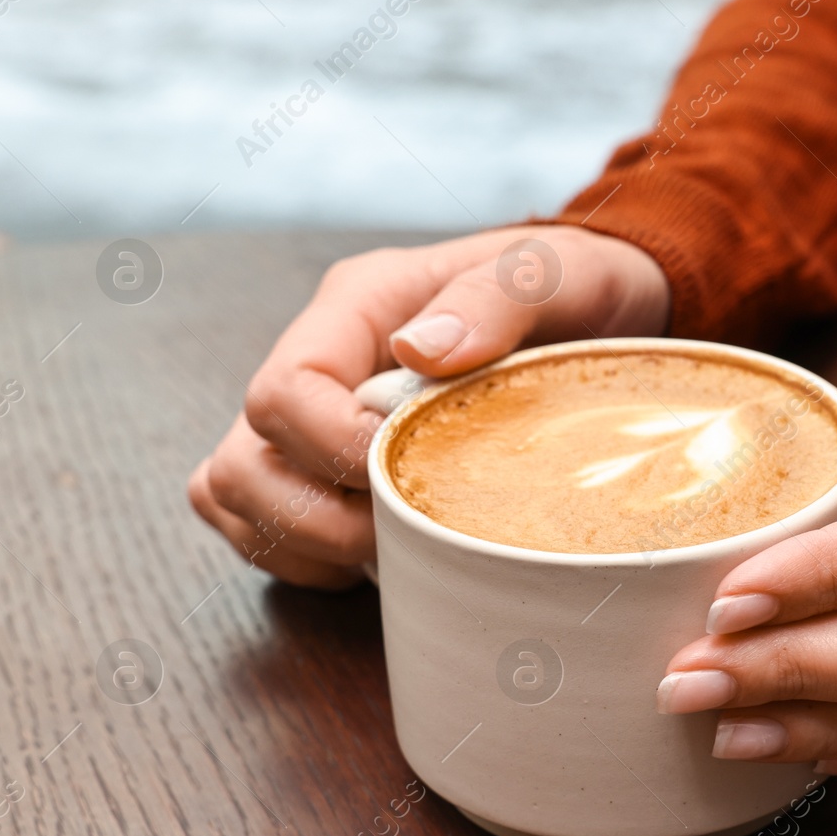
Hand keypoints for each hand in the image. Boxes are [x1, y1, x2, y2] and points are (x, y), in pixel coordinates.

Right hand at [188, 225, 668, 586]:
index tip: (409, 476)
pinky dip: (308, 560)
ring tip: (396, 548)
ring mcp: (311, 420)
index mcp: (358, 306)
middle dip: (318, 519)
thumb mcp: (558, 275)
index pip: (284, 392)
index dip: (332, 452)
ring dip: (305, 545)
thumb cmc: (577, 288)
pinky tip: (384, 556)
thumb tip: (418, 352)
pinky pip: (261, 530)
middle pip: (242, 461)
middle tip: (410, 532)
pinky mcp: (322, 470)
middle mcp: (320, 363)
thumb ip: (494, 299)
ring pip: (235, 498)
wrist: (601, 315)